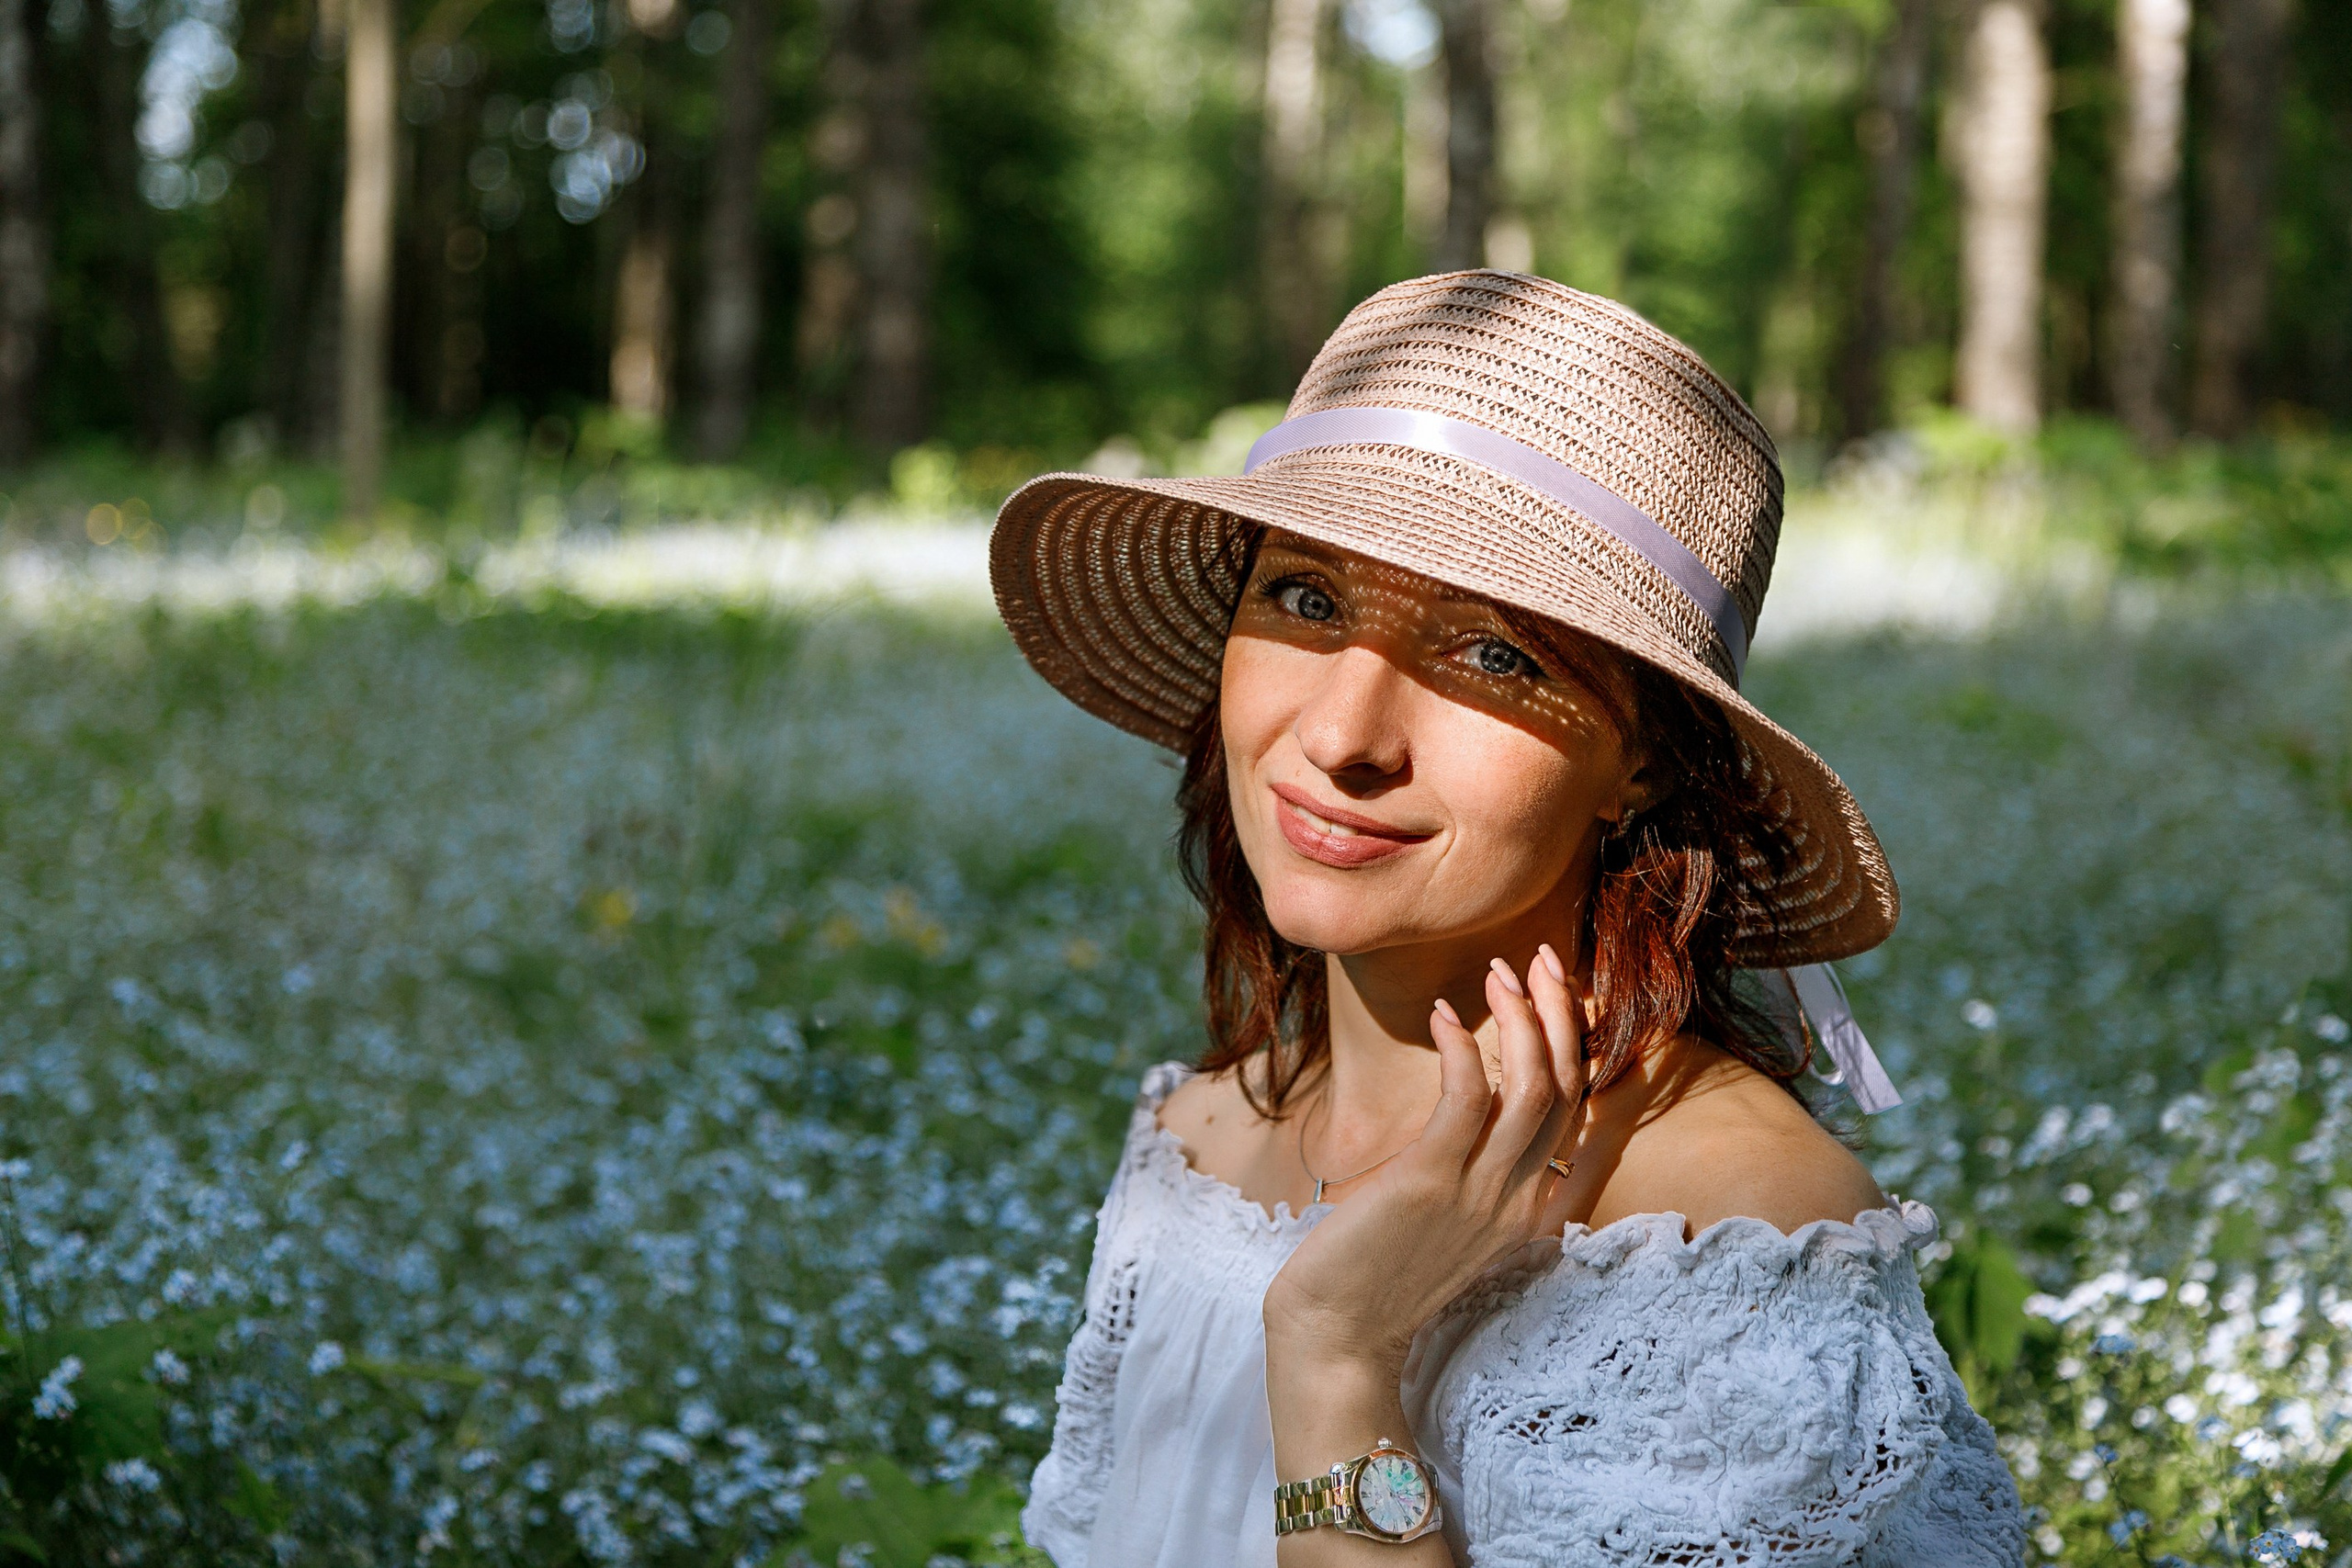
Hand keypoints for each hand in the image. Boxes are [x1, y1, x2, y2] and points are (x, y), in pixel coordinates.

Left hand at [1261, 944, 1589, 1377]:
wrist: (1334, 1337)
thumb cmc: (1373, 1272)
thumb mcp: (1442, 1219)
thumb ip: (1469, 1170)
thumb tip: (1467, 1103)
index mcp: (1528, 1210)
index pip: (1579, 1116)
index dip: (1579, 1046)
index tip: (1561, 991)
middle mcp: (1517, 1201)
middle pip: (1567, 1090)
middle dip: (1562, 1015)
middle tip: (1544, 958)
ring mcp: (1479, 1195)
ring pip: (1532, 1089)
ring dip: (1522, 1021)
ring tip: (1497, 973)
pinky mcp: (1429, 1183)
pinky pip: (1466, 1099)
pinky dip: (1461, 1049)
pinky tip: (1443, 1016)